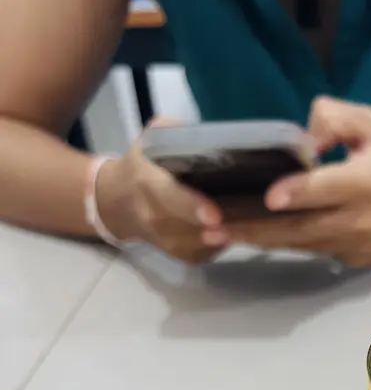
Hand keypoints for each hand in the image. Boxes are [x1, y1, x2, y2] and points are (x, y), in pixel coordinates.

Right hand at [96, 121, 230, 262]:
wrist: (118, 201)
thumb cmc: (142, 165)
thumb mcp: (151, 139)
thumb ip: (172, 133)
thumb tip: (202, 133)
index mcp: (146, 181)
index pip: (167, 196)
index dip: (189, 205)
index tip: (213, 213)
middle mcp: (150, 214)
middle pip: (178, 227)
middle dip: (203, 229)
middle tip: (227, 225)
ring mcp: (160, 237)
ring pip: (187, 247)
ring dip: (211, 243)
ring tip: (234, 231)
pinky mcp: (173, 253)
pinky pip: (194, 256)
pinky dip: (212, 250)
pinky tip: (227, 237)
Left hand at [231, 96, 370, 267]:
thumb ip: (334, 118)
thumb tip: (300, 138)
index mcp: (368, 182)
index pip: (327, 189)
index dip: (298, 193)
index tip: (269, 196)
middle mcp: (360, 220)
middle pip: (301, 228)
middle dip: (255, 229)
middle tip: (214, 227)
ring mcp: (356, 245)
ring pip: (301, 244)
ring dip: (260, 239)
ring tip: (220, 234)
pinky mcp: (352, 260)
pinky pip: (311, 250)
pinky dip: (283, 243)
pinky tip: (253, 235)